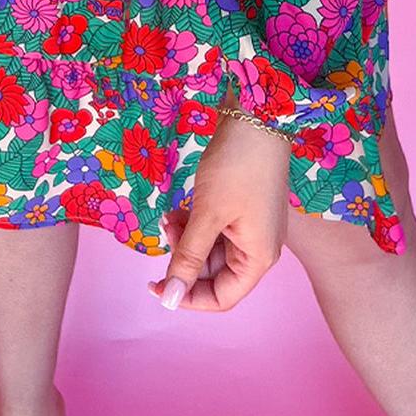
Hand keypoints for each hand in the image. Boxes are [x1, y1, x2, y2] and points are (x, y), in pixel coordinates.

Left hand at [146, 108, 289, 311]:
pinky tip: (179, 209)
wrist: (257, 117)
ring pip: (211, 250)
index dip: (188, 296)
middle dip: (184, 260)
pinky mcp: (241, 209)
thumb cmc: (237, 167)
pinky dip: (195, 224)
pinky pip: (215, 230)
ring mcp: (251, 227)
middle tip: (166, 232)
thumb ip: (188, 257)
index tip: (157, 285)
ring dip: (186, 239)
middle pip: (215, 274)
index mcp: (258, 258)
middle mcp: (258, 247)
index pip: (222, 298)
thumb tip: (171, 297)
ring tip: (170, 216)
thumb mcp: (207, 215)